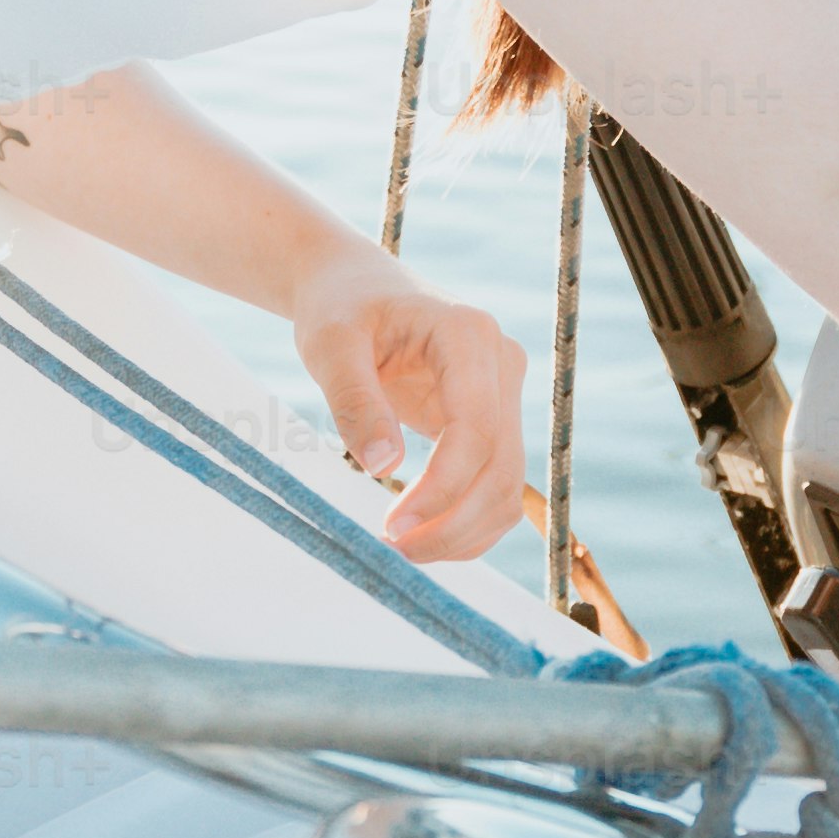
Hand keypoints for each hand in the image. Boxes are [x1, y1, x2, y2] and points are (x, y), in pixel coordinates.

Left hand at [289, 247, 532, 562]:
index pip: (476, 430)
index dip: (441, 488)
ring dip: (465, 532)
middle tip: (393, 551)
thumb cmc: (339, 307)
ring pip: (508, 486)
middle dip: (454, 523)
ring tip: (403, 548)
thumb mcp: (330, 345)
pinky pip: (495, 484)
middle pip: (502, 467)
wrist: (354, 286)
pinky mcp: (493, 419)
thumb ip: (354, 400)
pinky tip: (423, 534)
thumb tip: (382, 465)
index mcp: (468, 334)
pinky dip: (467, 521)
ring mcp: (504, 393)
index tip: (392, 526)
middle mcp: (501, 362)